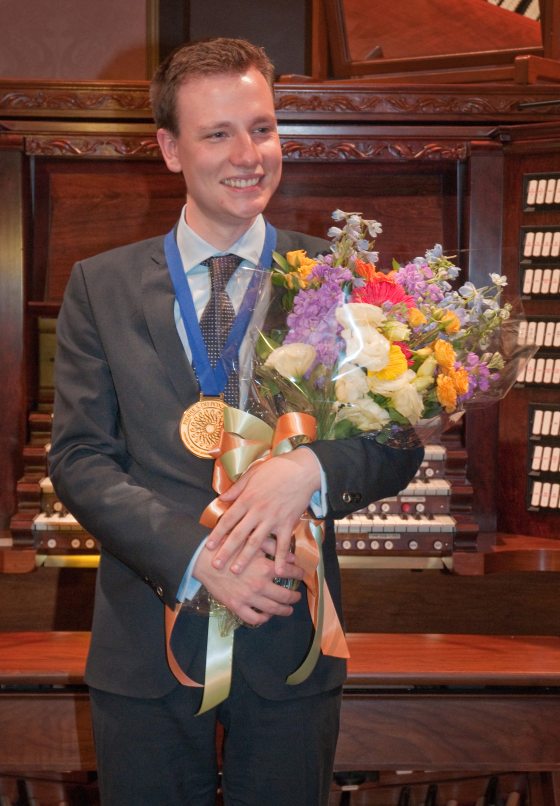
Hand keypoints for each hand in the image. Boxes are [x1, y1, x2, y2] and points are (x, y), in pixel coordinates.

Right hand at [192, 537, 302, 626]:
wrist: (205, 561)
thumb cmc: (229, 548)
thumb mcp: (252, 542)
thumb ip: (273, 547)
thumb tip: (291, 557)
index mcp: (265, 567)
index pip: (290, 573)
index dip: (299, 574)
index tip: (301, 575)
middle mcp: (260, 585)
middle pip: (285, 596)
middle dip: (294, 597)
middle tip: (297, 597)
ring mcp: (249, 598)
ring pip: (273, 609)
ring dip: (284, 610)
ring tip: (288, 610)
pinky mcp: (237, 606)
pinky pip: (254, 618)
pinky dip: (263, 619)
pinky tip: (267, 615)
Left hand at [205, 448, 319, 576]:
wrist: (302, 470)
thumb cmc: (276, 469)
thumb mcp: (252, 473)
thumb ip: (237, 488)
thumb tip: (222, 498)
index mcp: (247, 498)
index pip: (228, 519)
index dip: (217, 534)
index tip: (208, 546)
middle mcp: (258, 511)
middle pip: (238, 534)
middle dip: (226, 551)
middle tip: (216, 565)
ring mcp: (273, 519)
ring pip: (256, 542)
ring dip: (245, 557)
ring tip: (236, 571)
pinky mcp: (288, 523)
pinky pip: (283, 544)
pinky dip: (281, 558)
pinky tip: (278, 572)